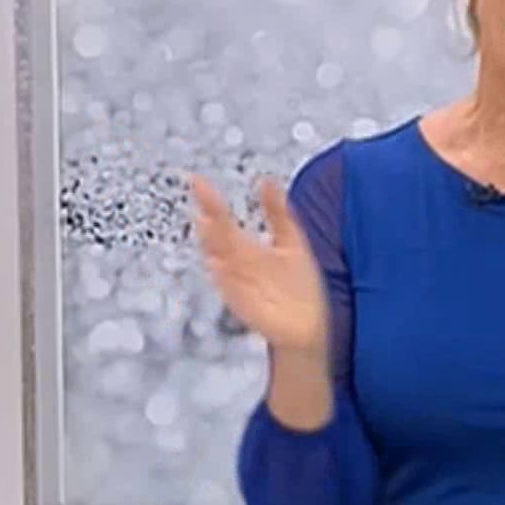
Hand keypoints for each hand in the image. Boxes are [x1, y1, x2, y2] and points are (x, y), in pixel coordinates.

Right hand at [188, 174, 328, 356]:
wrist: (308, 324)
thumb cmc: (298, 284)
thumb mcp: (290, 240)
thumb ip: (277, 212)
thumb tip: (265, 180)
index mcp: (245, 247)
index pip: (222, 220)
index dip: (209, 201)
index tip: (196, 181)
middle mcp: (237, 264)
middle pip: (218, 237)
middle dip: (209, 219)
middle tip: (198, 197)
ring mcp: (237, 284)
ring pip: (220, 260)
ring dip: (211, 244)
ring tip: (203, 223)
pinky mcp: (243, 305)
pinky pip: (230, 289)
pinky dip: (223, 277)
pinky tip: (216, 263)